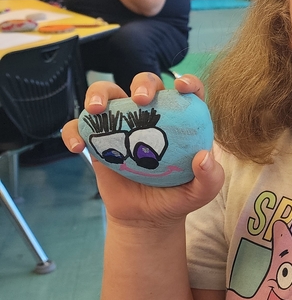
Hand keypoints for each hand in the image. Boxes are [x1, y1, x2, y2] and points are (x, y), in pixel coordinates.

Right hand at [62, 73, 222, 228]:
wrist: (146, 217)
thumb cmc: (176, 197)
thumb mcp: (200, 193)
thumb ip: (210, 178)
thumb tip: (204, 157)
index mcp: (180, 120)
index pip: (186, 91)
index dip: (187, 82)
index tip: (183, 87)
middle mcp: (150, 115)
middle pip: (144, 83)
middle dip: (141, 83)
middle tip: (140, 98)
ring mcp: (121, 124)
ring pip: (107, 94)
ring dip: (98, 94)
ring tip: (96, 109)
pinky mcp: (98, 139)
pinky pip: (80, 127)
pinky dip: (73, 131)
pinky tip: (77, 147)